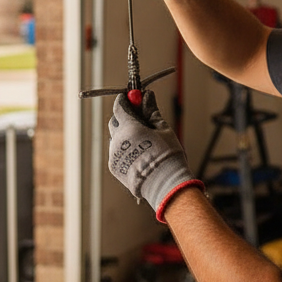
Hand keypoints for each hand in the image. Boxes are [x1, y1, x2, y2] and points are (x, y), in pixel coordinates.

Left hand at [108, 90, 202, 220]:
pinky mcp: (114, 168)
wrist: (165, 185)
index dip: (125, 100)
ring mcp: (114, 155)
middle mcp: (117, 140)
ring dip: (124, 134)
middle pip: (114, 122)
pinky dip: (124, 148)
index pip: (119, 107)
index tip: (131, 97)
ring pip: (115, 138)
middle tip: (139, 117)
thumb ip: (151, 112)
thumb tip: (147, 96)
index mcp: (129, 128)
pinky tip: (138, 153)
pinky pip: (116, 152)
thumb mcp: (162, 129)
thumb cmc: (167, 155)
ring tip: (142, 140)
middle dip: (124, 117)